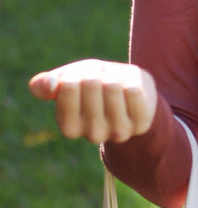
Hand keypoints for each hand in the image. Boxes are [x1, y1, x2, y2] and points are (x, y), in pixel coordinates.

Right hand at [29, 59, 157, 143]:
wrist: (129, 89)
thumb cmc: (93, 85)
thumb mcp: (66, 80)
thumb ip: (47, 85)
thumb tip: (47, 85)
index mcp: (69, 128)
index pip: (68, 87)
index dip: (73, 74)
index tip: (78, 80)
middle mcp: (93, 135)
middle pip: (92, 84)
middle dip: (96, 73)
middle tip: (100, 80)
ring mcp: (119, 132)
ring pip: (113, 87)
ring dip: (115, 77)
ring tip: (115, 84)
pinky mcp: (141, 124)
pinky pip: (134, 92)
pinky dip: (132, 81)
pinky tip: (130, 90)